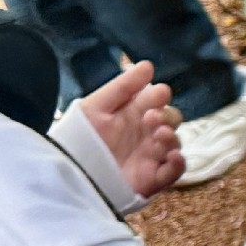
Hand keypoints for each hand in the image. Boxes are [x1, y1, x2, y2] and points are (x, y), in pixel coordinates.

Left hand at [79, 61, 182, 200]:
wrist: (66, 172)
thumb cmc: (77, 137)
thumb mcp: (95, 107)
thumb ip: (122, 86)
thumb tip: (148, 65)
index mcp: (132, 115)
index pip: (156, 101)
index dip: (160, 96)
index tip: (159, 94)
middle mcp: (143, 134)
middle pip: (170, 120)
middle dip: (167, 116)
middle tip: (152, 117)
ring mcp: (149, 156)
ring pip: (174, 143)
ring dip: (172, 137)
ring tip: (159, 134)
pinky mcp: (151, 179)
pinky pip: (174, 171)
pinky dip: (179, 163)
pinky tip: (172, 156)